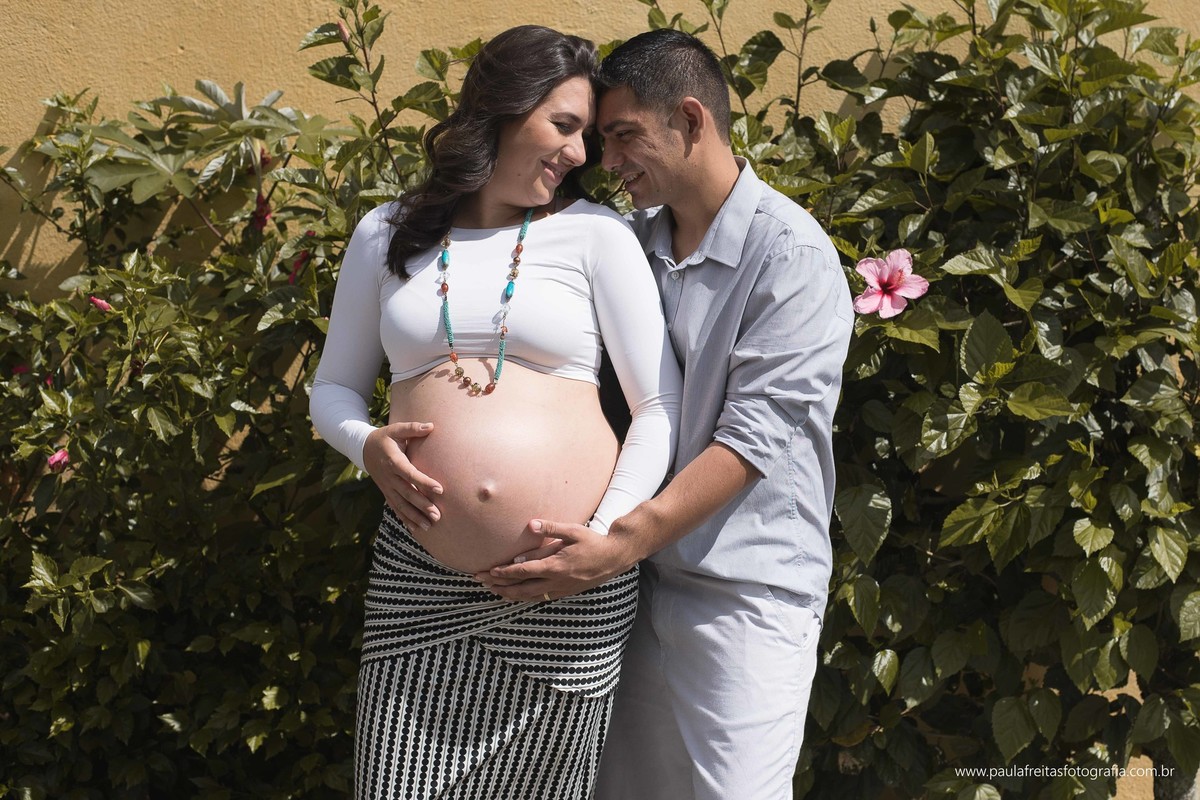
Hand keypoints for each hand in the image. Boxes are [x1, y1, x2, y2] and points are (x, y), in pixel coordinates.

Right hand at [363, 422, 442, 529]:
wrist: (364, 449)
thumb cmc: (385, 438)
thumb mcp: (396, 429)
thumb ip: (413, 428)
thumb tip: (431, 426)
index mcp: (393, 461)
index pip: (410, 473)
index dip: (424, 482)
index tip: (440, 489)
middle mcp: (389, 477)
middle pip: (407, 493)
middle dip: (422, 505)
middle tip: (437, 514)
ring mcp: (387, 487)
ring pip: (401, 504)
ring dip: (415, 516)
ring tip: (430, 525)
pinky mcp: (387, 493)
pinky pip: (396, 508)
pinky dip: (406, 519)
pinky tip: (417, 529)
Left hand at [473, 519, 638, 601]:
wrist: (614, 558)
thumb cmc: (593, 542)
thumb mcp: (573, 530)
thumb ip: (551, 528)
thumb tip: (531, 525)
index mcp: (556, 565)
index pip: (523, 571)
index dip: (505, 572)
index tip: (489, 571)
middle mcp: (556, 581)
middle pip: (521, 588)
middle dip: (500, 585)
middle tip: (482, 581)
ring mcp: (561, 589)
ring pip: (529, 596)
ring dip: (510, 593)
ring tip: (494, 590)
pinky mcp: (565, 592)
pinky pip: (540, 597)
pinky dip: (525, 596)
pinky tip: (518, 594)